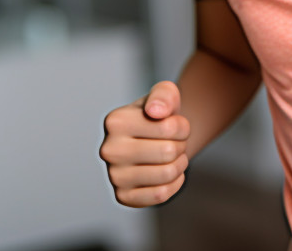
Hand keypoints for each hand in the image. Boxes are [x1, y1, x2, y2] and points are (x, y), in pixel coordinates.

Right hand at [100, 80, 190, 206]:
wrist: (156, 139)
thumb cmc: (160, 115)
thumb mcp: (165, 94)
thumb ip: (163, 95)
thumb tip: (154, 111)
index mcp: (115, 121)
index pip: (168, 128)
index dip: (182, 127)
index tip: (176, 124)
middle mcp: (109, 149)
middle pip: (168, 152)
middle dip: (181, 146)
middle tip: (174, 142)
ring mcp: (114, 175)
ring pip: (166, 174)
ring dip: (179, 164)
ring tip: (172, 156)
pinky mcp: (122, 196)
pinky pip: (161, 194)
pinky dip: (173, 183)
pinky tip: (168, 173)